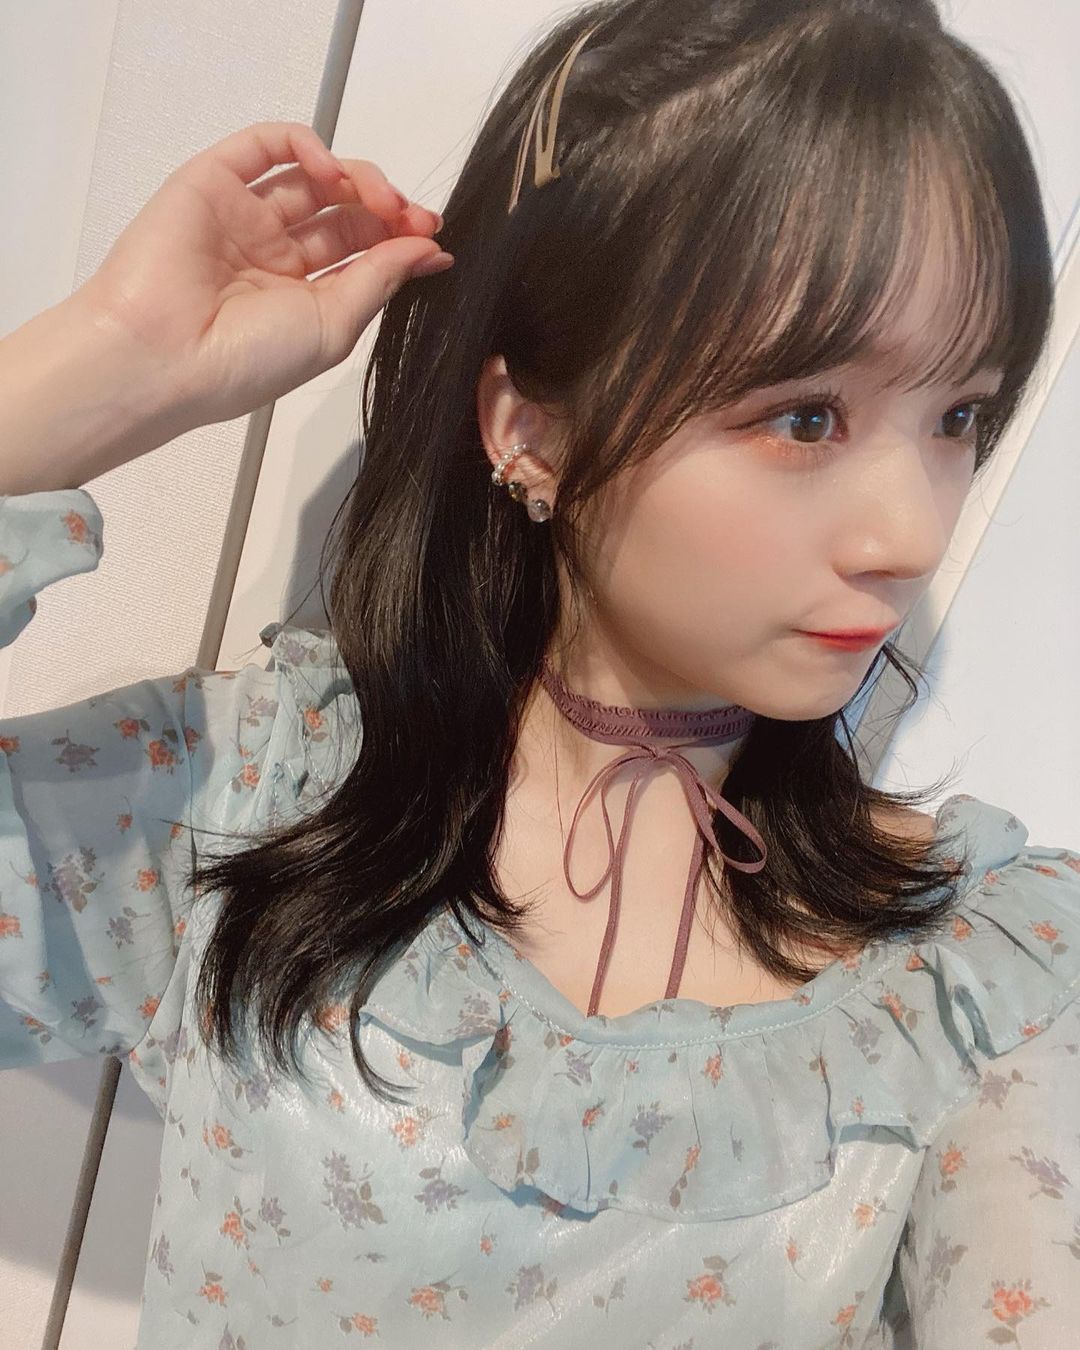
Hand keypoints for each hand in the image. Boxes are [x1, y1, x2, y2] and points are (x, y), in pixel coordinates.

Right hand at [74, 120, 451, 429]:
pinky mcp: (213, 182)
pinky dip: (305, 145)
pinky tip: (332, 169)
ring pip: (312, 176)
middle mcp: (273, 255)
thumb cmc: (242, 362)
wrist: (164, 355)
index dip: (401, 238)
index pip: (362, 252)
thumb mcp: (335, 327)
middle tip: (414, 216)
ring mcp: (244, 216)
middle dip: (388, 208)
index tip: (432, 237)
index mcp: (302, 297)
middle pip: (344, 211)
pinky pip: (265, 145)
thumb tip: (429, 251)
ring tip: (382, 198)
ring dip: (357, 177)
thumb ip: (381, 280)